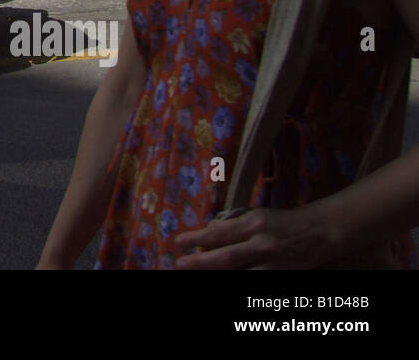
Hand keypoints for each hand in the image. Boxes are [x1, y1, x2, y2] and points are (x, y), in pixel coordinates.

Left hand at [174, 206, 334, 268]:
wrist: (320, 232)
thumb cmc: (282, 222)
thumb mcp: (257, 216)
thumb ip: (235, 227)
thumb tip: (209, 236)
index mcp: (254, 223)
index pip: (219, 233)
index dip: (197, 238)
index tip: (178, 242)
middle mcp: (262, 242)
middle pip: (226, 257)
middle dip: (200, 262)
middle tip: (179, 264)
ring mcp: (273, 262)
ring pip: (239, 274)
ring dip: (216, 274)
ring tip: (196, 275)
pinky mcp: (281, 275)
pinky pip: (255, 282)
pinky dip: (238, 281)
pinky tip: (224, 279)